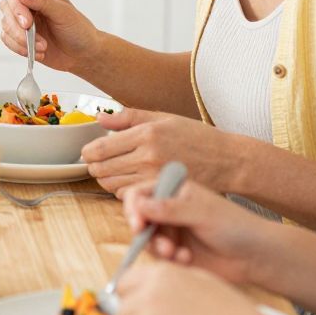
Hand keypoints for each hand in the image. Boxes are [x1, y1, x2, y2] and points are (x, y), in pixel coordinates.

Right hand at [0, 0, 100, 73]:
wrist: (82, 55)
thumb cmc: (78, 31)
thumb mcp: (64, 13)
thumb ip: (43, 1)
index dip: (17, 6)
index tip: (27, 22)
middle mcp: (28, 2)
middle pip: (6, 8)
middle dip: (17, 27)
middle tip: (32, 37)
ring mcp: (22, 20)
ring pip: (6, 26)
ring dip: (22, 40)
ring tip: (42, 47)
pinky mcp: (18, 36)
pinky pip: (7, 40)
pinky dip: (20, 48)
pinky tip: (37, 52)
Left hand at [82, 107, 240, 197]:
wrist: (228, 160)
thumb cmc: (197, 137)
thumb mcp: (164, 118)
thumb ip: (129, 117)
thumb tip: (99, 117)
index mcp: (146, 133)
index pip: (99, 148)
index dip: (88, 153)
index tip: (88, 153)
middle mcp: (148, 156)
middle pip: (101, 169)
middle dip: (95, 167)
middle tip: (100, 163)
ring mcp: (155, 177)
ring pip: (111, 185)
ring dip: (108, 180)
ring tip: (116, 172)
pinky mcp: (161, 193)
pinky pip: (128, 197)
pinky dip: (124, 192)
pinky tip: (132, 182)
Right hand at [123, 179, 272, 285]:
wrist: (255, 256)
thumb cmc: (235, 227)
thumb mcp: (201, 213)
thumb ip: (169, 209)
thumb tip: (138, 205)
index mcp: (175, 191)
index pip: (140, 194)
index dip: (134, 208)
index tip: (138, 224)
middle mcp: (169, 209)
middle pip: (139, 219)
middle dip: (146, 234)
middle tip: (160, 245)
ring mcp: (172, 231)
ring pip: (147, 240)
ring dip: (159, 248)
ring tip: (176, 254)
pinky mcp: (175, 252)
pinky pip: (158, 256)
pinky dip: (169, 259)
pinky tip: (187, 259)